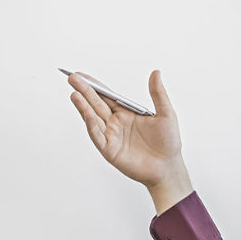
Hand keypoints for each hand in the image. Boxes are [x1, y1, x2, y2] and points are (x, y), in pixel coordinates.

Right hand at [64, 70, 192, 210]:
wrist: (168, 167)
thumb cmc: (169, 142)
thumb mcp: (166, 113)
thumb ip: (158, 93)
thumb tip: (156, 72)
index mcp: (126, 112)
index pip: (106, 96)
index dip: (94, 85)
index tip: (82, 75)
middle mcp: (115, 123)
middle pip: (96, 103)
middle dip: (84, 91)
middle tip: (72, 77)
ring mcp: (111, 136)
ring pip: (93, 118)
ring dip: (83, 106)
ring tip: (74, 93)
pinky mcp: (110, 150)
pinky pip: (97, 135)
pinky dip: (91, 124)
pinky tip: (86, 113)